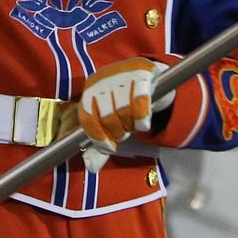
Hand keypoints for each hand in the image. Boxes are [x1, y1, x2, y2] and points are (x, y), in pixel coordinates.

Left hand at [77, 57, 169, 173]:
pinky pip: (141, 101)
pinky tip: (144, 121)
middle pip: (107, 116)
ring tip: (135, 123)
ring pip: (124, 110)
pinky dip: (143, 117)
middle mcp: (102, 77)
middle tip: (126, 129)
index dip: (97, 136)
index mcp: (89, 88)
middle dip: (119, 131)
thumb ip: (101, 145)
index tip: (109, 146)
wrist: (151, 78)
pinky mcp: (142, 71)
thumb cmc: (126, 103)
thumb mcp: (111, 122)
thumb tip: (91, 167)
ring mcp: (121, 72)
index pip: (87, 117)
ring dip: (132, 124)